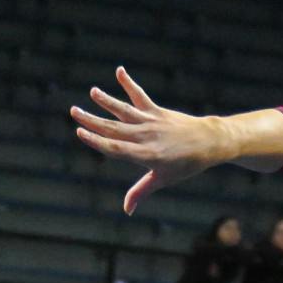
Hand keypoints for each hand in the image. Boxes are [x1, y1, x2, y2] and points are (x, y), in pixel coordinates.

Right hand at [71, 67, 227, 214]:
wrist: (209, 143)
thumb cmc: (185, 165)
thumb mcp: (163, 180)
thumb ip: (141, 192)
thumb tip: (126, 211)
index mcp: (145, 156)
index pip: (115, 148)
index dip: (96, 141)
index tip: (80, 132)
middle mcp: (146, 137)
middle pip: (114, 128)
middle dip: (92, 120)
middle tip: (74, 111)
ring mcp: (151, 122)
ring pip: (124, 110)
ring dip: (107, 100)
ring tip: (93, 92)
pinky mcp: (157, 111)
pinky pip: (140, 96)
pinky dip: (129, 83)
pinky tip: (120, 71)